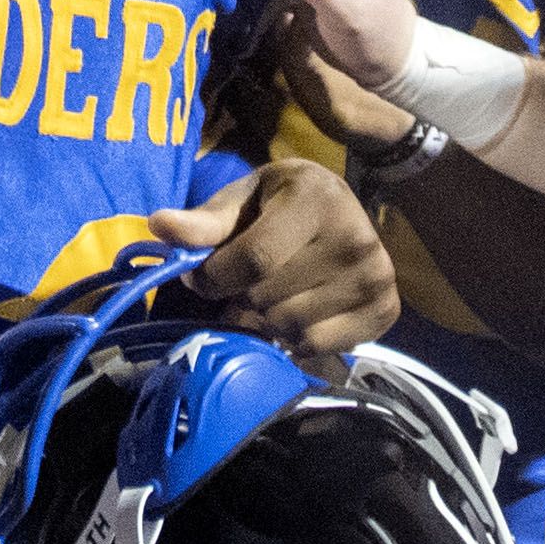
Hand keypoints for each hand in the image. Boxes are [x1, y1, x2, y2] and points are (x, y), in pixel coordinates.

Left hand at [150, 156, 396, 363]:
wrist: (334, 211)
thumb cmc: (276, 204)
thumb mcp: (239, 201)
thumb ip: (203, 222)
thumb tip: (158, 225)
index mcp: (317, 198)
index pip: (252, 260)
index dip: (214, 277)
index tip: (203, 273)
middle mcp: (357, 236)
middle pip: (267, 298)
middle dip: (243, 295)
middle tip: (252, 278)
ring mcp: (376, 277)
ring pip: (289, 327)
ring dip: (268, 318)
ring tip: (276, 291)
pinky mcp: (385, 310)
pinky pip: (316, 346)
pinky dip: (297, 338)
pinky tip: (303, 308)